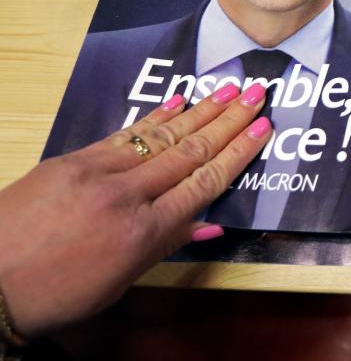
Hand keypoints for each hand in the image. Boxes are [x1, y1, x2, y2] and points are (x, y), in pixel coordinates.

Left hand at [0, 83, 271, 338]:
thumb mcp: (119, 280)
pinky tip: (177, 102)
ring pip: (161, 137)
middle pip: (190, 152)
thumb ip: (166, 244)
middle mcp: (126, 196)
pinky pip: (124, 135)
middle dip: (228, 121)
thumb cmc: (55, 293)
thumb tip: (209, 223)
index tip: (262, 129)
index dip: (238, 153)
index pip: (204, 183)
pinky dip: (154, 118)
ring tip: (228, 90)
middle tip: (255, 94)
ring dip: (200, 111)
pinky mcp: (72, 161)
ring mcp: (98, 173)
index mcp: (144, 233)